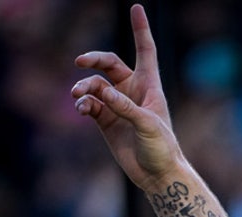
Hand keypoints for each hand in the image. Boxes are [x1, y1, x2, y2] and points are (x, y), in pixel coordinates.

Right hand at [71, 4, 181, 190]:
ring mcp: (117, 105)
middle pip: (108, 64)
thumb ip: (125, 108)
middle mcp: (132, 92)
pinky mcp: (105, 121)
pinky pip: (88, 104)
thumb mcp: (148, 126)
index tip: (136, 7)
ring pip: (94, 85)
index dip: (140, 29)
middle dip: (93, 60)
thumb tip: (102, 92)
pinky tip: (82, 109)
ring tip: (78, 97)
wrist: (157, 175)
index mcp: (150, 86)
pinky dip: (83, 104)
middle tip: (80, 63)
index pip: (145, 51)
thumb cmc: (162, 149)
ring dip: (83, 87)